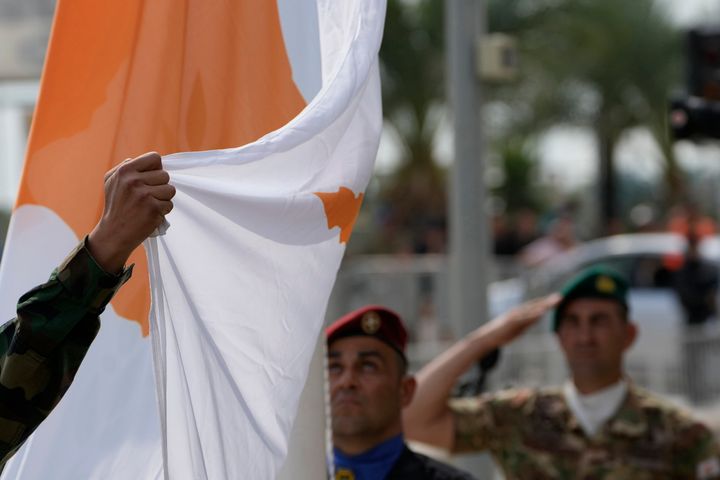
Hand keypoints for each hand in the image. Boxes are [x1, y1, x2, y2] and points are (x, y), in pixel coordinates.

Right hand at [87, 152, 175, 272]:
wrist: (113, 233)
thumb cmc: (116, 207)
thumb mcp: (112, 181)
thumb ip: (127, 167)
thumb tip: (148, 161)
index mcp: (125, 170)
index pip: (154, 158)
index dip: (156, 168)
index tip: (151, 178)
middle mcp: (134, 181)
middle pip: (165, 175)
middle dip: (160, 186)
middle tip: (148, 196)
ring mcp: (144, 195)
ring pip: (170, 190)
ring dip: (163, 199)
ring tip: (149, 205)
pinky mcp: (153, 209)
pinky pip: (169, 204)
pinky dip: (163, 211)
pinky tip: (150, 214)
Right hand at [480, 293, 561, 346]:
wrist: (486, 338)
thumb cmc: (501, 334)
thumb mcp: (518, 328)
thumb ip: (528, 322)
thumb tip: (538, 317)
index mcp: (518, 312)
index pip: (535, 305)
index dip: (546, 301)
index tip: (557, 298)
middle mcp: (517, 312)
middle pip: (535, 305)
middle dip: (548, 301)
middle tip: (561, 296)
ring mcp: (515, 317)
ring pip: (531, 310)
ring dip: (543, 305)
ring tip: (554, 302)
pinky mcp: (512, 322)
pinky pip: (525, 318)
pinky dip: (534, 315)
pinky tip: (542, 312)